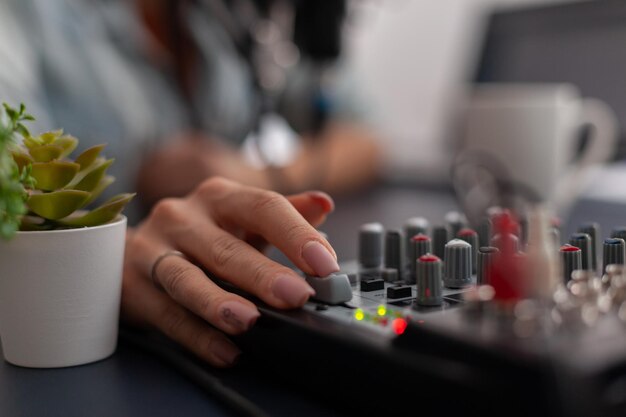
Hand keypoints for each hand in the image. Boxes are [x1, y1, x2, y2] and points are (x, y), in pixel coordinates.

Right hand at [122, 177, 337, 366]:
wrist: (129, 246)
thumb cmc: (199, 231)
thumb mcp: (241, 217)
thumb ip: (283, 213)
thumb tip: (323, 204)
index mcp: (219, 196)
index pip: (262, 207)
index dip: (295, 234)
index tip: (325, 263)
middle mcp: (183, 217)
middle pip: (226, 247)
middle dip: (262, 274)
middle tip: (295, 296)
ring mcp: (152, 249)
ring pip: (187, 278)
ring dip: (219, 302)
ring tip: (249, 321)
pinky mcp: (133, 285)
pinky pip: (167, 315)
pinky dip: (197, 336)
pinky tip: (224, 350)